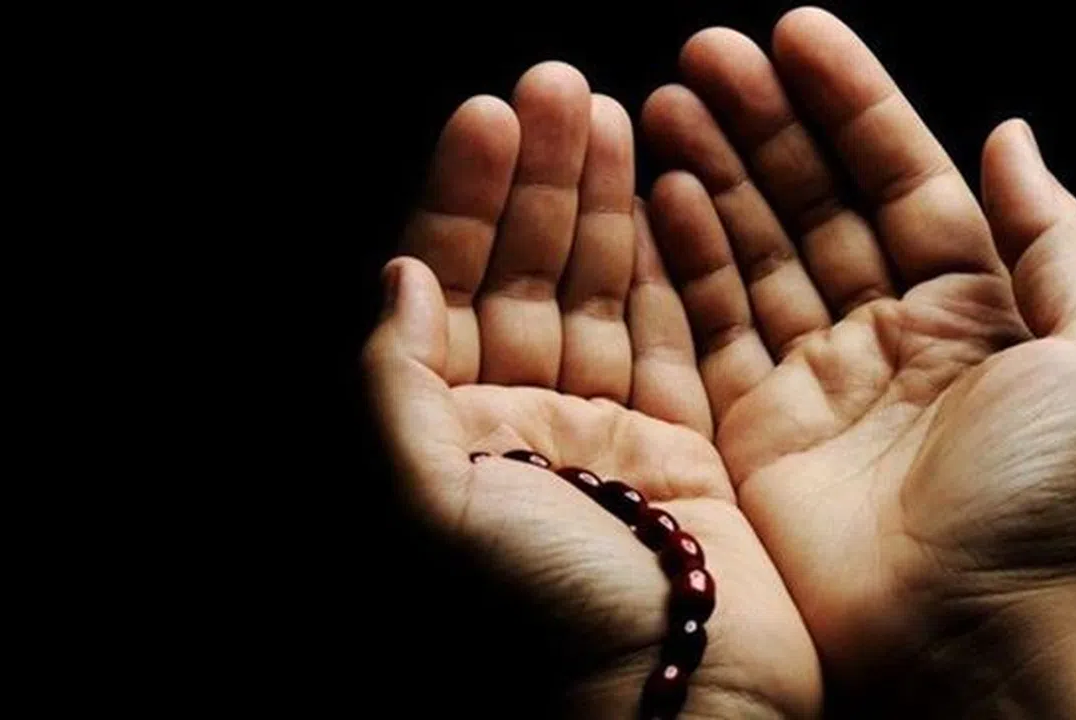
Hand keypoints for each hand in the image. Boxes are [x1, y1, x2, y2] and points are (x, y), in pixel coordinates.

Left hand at [363, 62, 819, 717]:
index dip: (462, 200)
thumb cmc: (541, 621)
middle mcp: (518, 429)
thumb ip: (394, 390)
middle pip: (522, 275)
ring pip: (596, 294)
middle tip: (559, 87)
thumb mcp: (427, 507)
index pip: (445, 289)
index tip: (488, 114)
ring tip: (611, 112)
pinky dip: (667, 268)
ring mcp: (602, 436)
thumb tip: (397, 282)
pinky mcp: (680, 448)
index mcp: (448, 436)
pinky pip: (670, 336)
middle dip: (538, 180)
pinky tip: (665, 198)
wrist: (667, 703)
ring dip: (600, 205)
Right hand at [641, 8, 1075, 715]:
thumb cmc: (1047, 509)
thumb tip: (1010, 130)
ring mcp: (812, 379)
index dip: (850, 101)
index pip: (898, 176)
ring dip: (710, 174)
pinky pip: (709, 326)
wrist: (970, 646)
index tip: (795, 31)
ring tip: (662, 100)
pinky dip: (682, 259)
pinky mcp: (751, 428)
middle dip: (761, 123)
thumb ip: (1054, 235)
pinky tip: (657, 193)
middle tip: (705, 52)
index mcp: (972, 306)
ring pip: (752, 252)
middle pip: (812, 202)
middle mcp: (886, 333)